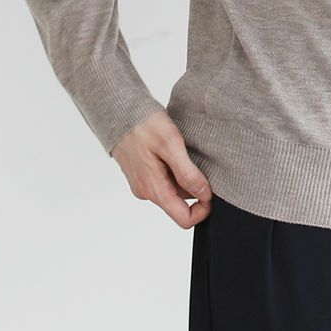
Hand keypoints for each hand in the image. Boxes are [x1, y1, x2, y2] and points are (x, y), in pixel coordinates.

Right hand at [110, 110, 213, 227]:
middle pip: (180, 204)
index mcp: (154, 189)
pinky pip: (164, 180)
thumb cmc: (143, 125)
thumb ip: (187, 173)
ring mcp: (143, 183)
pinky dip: (174, 170)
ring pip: (173, 191)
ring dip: (184, 177)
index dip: (203, 209)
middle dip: (195, 189)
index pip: (184, 219)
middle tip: (200, 163)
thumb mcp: (171, 145)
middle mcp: (147, 192)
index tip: (211, 191)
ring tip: (185, 153)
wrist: (119, 111)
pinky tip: (174, 152)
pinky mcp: (142, 174)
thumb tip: (204, 194)